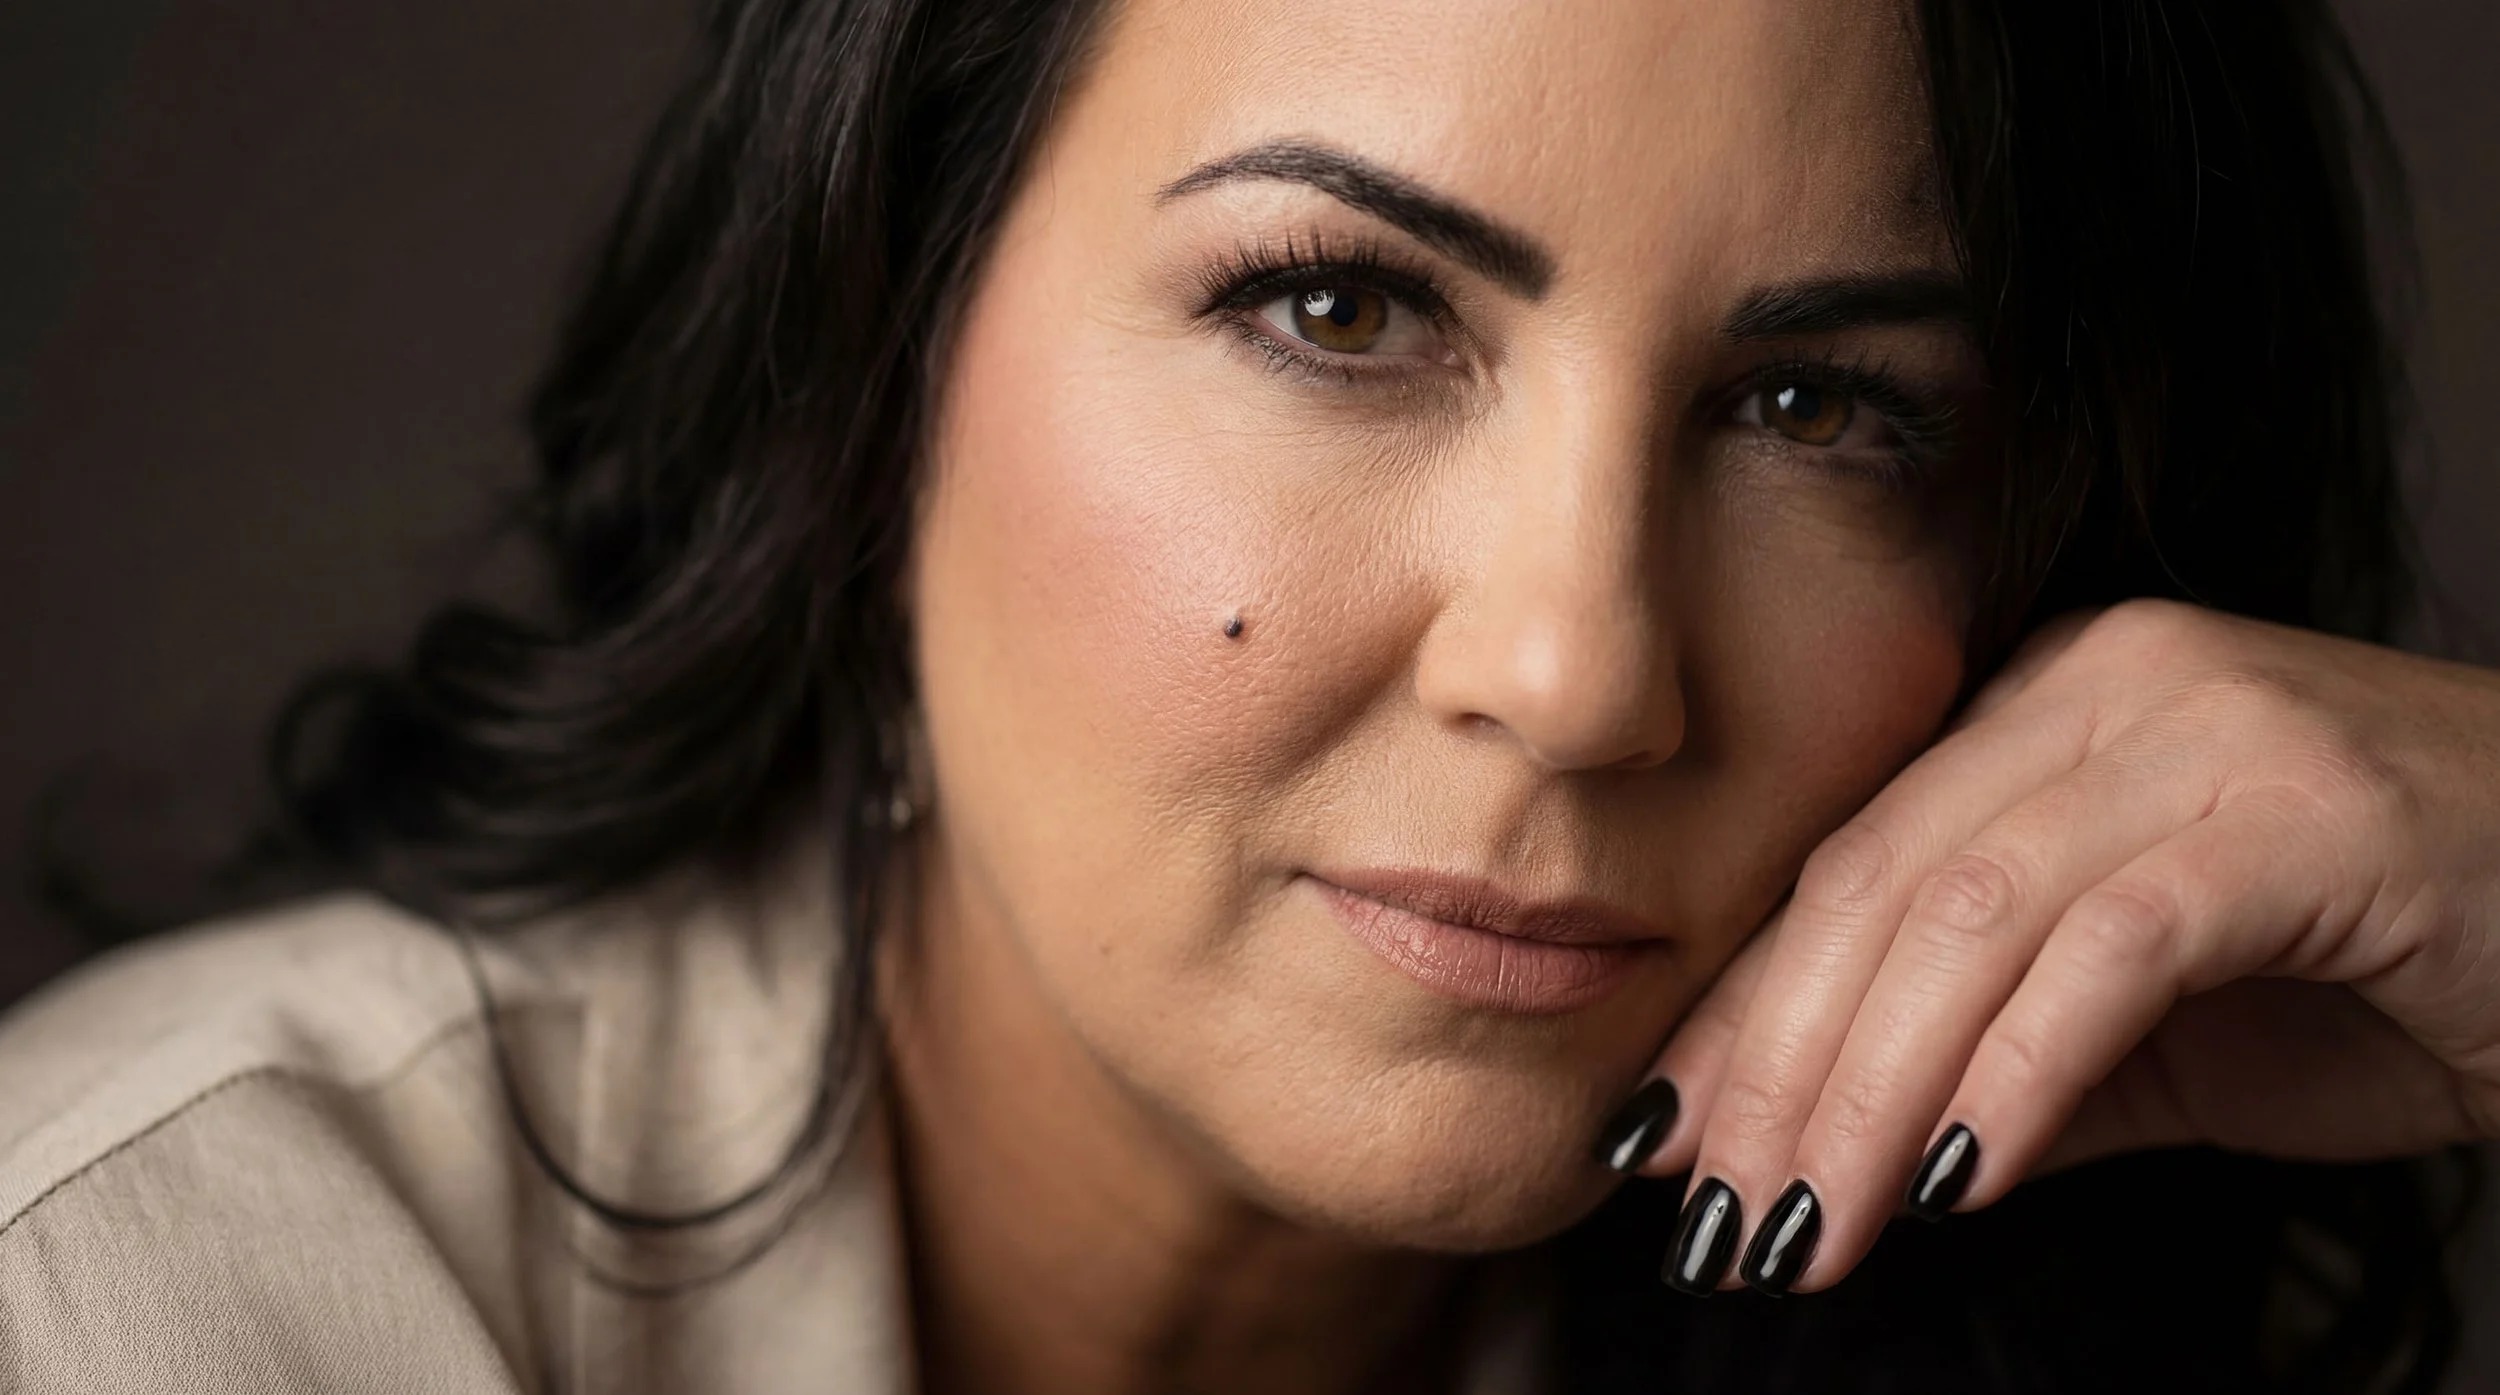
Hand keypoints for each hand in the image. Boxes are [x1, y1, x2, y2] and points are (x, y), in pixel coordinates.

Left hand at [1626, 598, 2499, 1294]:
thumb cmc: (2409, 968)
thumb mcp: (2171, 1036)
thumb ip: (2013, 1073)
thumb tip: (1854, 1159)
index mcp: (2053, 707)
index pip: (1849, 868)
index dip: (1742, 1013)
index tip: (1657, 1144)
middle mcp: (2108, 683)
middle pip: (1876, 886)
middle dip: (1774, 1069)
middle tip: (1711, 1217)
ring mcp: (2207, 726)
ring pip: (1967, 916)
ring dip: (1867, 1095)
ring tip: (1801, 1228)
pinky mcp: (2303, 805)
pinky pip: (2111, 947)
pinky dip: (2016, 1070)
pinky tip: (1956, 1182)